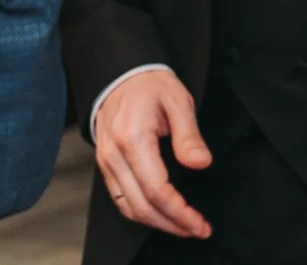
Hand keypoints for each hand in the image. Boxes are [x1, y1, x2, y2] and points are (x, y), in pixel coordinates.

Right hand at [93, 68, 212, 238]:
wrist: (120, 76)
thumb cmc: (151, 86)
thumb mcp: (179, 101)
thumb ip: (189, 135)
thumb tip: (201, 163)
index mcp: (133, 140)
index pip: (156, 189)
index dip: (179, 211)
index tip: (199, 223)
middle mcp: (115, 157)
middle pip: (140, 206)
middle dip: (171, 224)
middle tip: (197, 230)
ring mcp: (106, 163)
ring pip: (127, 207)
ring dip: (156, 223)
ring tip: (183, 227)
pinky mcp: (105, 166)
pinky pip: (120, 198)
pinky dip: (140, 213)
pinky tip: (160, 215)